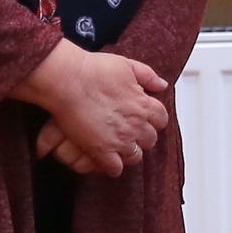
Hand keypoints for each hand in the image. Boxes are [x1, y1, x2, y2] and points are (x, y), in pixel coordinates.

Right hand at [19, 42, 168, 177]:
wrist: (69, 80)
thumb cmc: (94, 70)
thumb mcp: (127, 65)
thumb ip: (148, 76)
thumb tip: (161, 85)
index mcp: (143, 104)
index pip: (161, 119)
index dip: (154, 120)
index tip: (146, 119)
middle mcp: (136, 124)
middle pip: (149, 140)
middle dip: (142, 138)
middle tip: (132, 134)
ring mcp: (120, 139)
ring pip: (135, 156)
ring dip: (129, 153)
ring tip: (120, 149)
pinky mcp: (102, 150)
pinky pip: (115, 168)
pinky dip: (113, 167)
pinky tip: (107, 162)